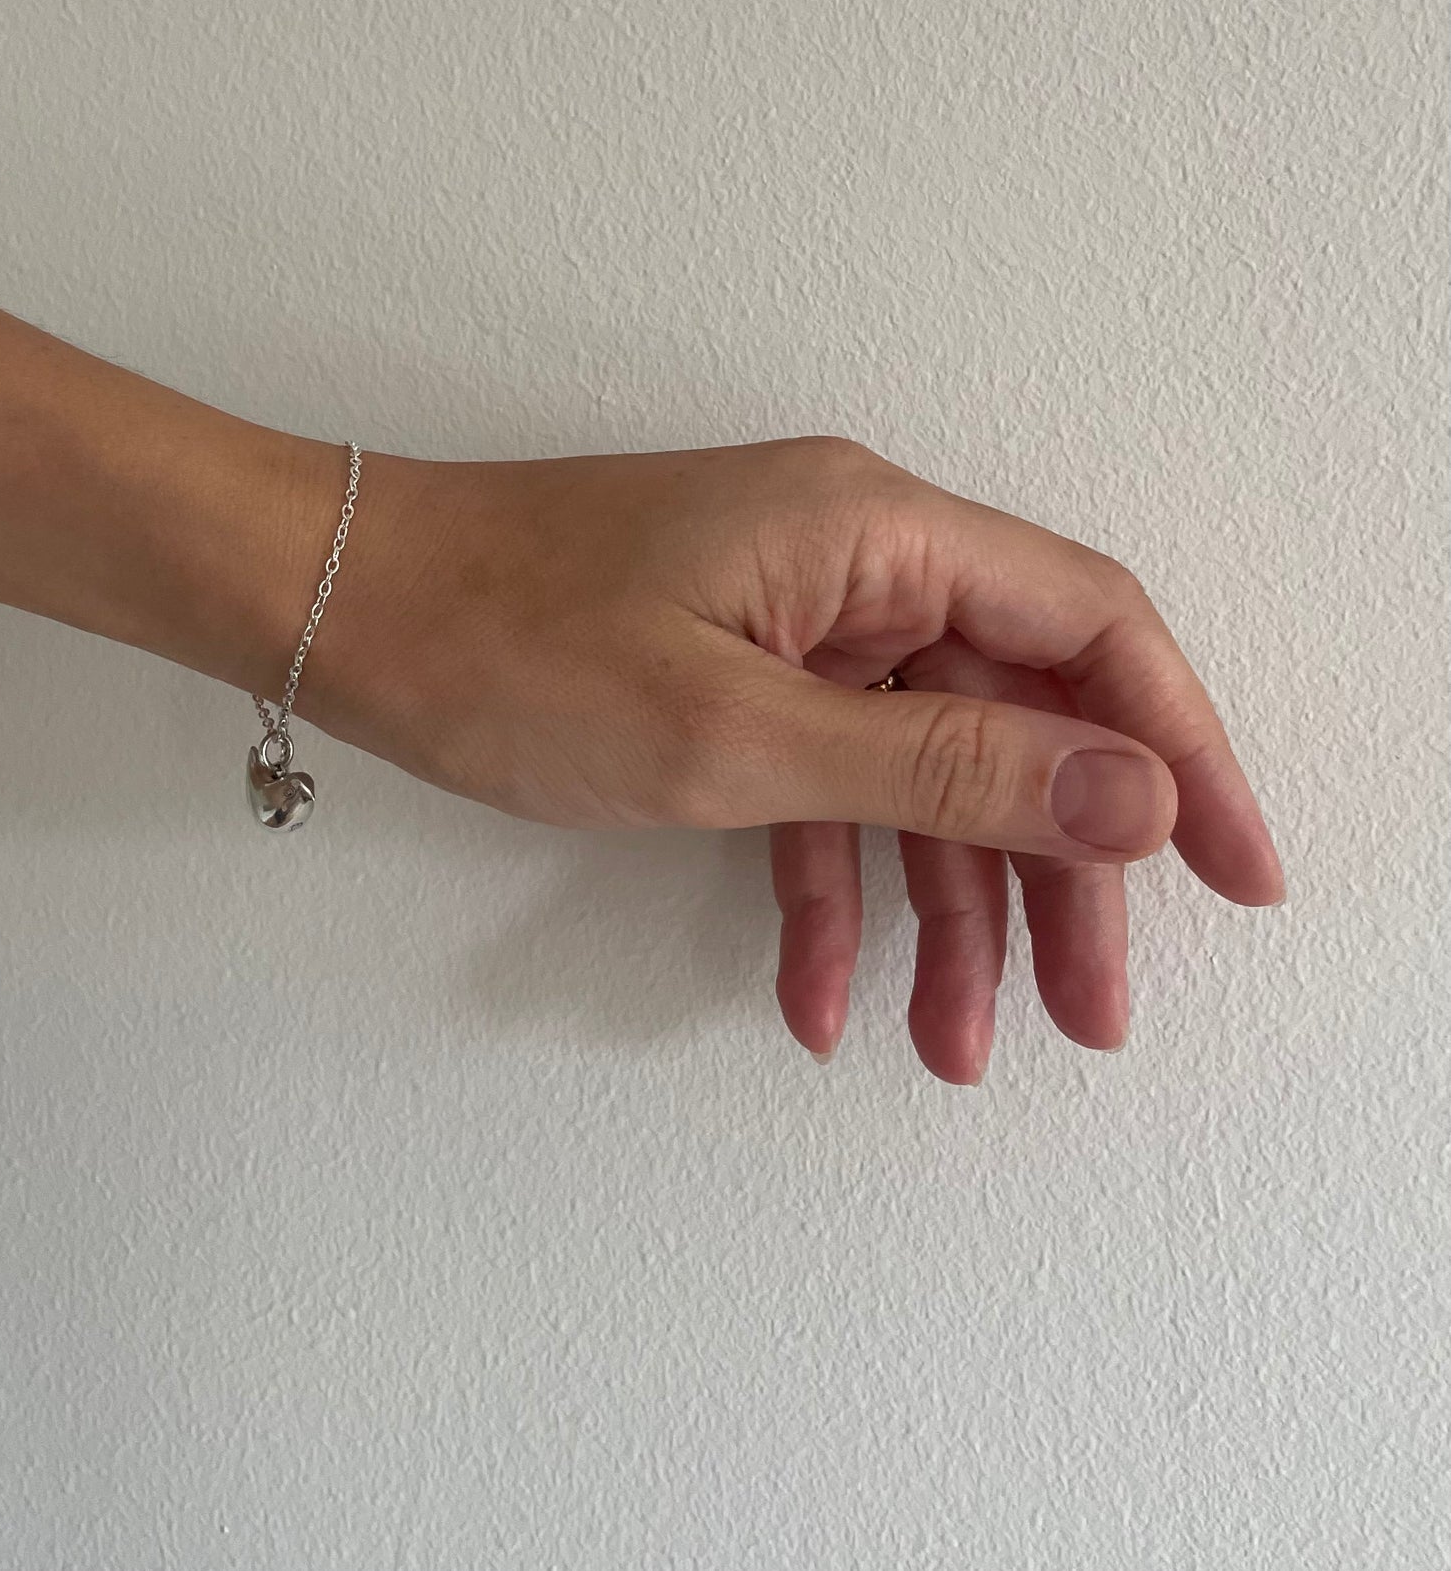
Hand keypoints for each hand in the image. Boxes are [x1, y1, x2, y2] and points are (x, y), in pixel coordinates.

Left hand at [305, 436, 1284, 1084]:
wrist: (337, 610)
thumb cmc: (507, 643)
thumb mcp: (737, 734)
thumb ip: (942, 766)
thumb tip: (1133, 794)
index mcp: (876, 531)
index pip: (1091, 626)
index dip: (1182, 752)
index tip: (1238, 877)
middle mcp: (851, 560)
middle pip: (1011, 713)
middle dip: (1056, 871)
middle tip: (1090, 1012)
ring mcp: (785, 617)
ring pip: (913, 768)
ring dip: (940, 907)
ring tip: (954, 1044)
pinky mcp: (725, 670)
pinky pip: (815, 783)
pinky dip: (827, 885)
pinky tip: (821, 994)